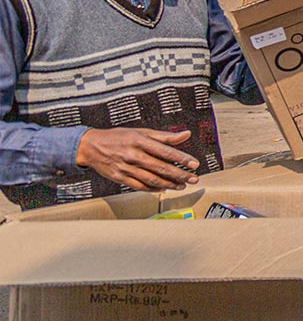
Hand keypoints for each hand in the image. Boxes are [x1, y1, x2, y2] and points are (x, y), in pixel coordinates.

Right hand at [77, 128, 199, 190]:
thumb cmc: (118, 137)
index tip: (195, 164)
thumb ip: (164, 136)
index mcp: (140, 141)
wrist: (90, 146)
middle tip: (194, 179)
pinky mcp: (119, 178)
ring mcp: (126, 168)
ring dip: (169, 184)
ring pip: (152, 179)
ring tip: (182, 186)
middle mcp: (133, 155)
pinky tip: (164, 189)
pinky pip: (139, 186)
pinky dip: (153, 189)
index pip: (165, 151)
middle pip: (161, 167)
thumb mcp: (141, 132)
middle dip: (180, 175)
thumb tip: (186, 134)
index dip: (182, 158)